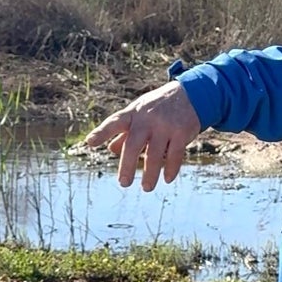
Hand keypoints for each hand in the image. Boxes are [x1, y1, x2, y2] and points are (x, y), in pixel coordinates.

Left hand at [83, 81, 201, 190]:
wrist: (191, 94)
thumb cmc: (158, 107)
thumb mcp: (140, 113)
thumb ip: (125, 131)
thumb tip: (111, 149)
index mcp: (133, 114)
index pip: (114, 122)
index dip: (102, 132)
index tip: (90, 142)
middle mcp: (148, 119)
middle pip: (133, 144)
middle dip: (127, 165)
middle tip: (123, 183)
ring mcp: (166, 125)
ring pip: (155, 154)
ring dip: (150, 173)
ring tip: (146, 188)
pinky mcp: (182, 132)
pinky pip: (175, 154)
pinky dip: (171, 169)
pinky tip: (167, 179)